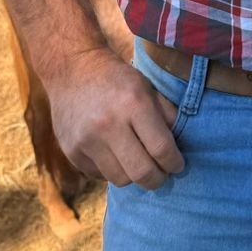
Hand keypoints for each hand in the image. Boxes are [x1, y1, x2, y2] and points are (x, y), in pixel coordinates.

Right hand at [45, 45, 185, 189]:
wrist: (72, 70)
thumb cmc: (117, 80)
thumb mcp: (147, 88)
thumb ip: (166, 117)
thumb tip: (179, 149)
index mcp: (134, 104)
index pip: (162, 149)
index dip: (175, 163)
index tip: (177, 165)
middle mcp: (109, 124)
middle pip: (142, 173)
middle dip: (158, 179)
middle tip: (162, 174)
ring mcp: (87, 140)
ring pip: (121, 180)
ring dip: (133, 176)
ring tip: (137, 163)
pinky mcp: (72, 152)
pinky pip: (100, 175)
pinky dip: (111, 170)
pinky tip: (113, 154)